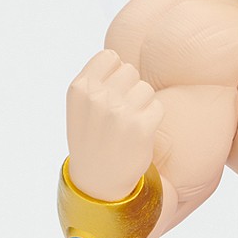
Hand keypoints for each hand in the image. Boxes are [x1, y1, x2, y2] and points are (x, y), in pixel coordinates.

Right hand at [65, 50, 165, 200]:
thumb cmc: (91, 139)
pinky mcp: (141, 126)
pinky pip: (158, 107)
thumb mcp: (80, 106)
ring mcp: (119, 111)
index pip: (110, 57)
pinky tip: (140, 133)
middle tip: (121, 113)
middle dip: (130, 89)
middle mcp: (97, 97)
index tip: (111, 93)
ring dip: (143, 104)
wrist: (98, 181)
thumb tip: (120, 61)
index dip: (116, 73)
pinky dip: (153, 118)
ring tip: (129, 124)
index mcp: (79, 88)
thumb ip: (95, 80)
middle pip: (131, 71)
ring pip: (146, 88)